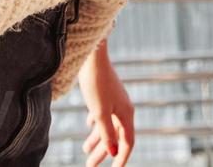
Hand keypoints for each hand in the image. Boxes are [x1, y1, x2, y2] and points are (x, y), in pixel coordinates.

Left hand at [79, 42, 134, 165]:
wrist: (92, 56)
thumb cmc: (96, 83)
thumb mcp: (100, 112)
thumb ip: (106, 133)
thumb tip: (114, 152)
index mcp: (126, 114)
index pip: (127, 142)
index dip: (121, 158)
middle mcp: (123, 108)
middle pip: (115, 136)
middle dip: (103, 152)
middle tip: (90, 165)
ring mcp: (115, 100)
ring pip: (107, 125)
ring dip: (97, 139)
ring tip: (85, 151)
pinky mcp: (105, 93)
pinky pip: (103, 113)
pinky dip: (96, 123)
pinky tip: (89, 125)